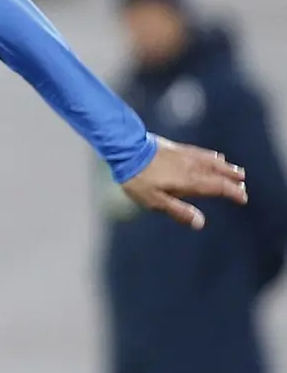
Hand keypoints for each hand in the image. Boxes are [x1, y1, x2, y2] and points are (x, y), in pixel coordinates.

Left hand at [121, 136, 246, 229]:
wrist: (128, 150)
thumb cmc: (140, 180)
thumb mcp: (155, 202)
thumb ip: (179, 211)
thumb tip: (200, 223)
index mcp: (191, 181)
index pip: (219, 187)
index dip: (233, 193)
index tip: (243, 198)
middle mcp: (193, 167)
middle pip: (220, 173)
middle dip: (233, 179)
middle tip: (242, 185)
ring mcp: (187, 155)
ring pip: (214, 162)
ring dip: (227, 168)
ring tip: (236, 171)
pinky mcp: (179, 148)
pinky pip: (203, 153)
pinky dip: (214, 158)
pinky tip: (216, 157)